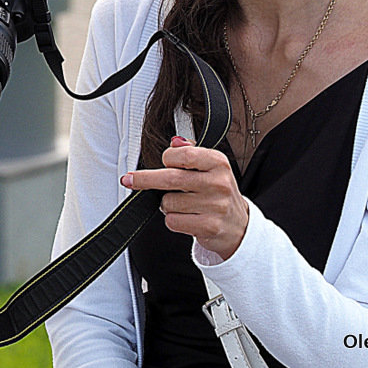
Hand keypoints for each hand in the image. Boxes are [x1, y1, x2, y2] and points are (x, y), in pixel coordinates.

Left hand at [121, 136, 248, 258]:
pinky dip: (172, 220)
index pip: (182, 154)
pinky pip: (173, 221)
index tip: (163, 162)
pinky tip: (187, 218)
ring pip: (168, 202)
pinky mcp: (209, 226)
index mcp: (218, 162)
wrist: (239, 226)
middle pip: (170, 178)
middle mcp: (219, 183)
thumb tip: (174, 141)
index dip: (167, 158)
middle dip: (144, 179)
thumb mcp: (211, 167)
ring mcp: (215, 206)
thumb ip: (190, 151)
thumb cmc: (218, 193)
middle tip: (128, 179)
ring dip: (166, 204)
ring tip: (182, 205)